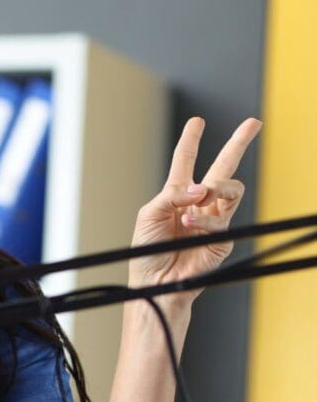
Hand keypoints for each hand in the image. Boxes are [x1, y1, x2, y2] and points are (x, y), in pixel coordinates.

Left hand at [129, 117, 261, 302]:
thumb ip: (172, 195)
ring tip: (200, 196)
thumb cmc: (148, 249)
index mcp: (177, 194)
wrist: (156, 280)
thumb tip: (200, 187)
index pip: (186, 160)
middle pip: (223, 166)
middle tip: (253, 123)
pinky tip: (189, 225)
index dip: (191, 140)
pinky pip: (221, 219)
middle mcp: (198, 203)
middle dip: (238, 143)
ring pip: (231, 188)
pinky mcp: (222, 237)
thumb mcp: (150, 214)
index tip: (197, 121)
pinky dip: (203, 220)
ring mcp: (213, 218)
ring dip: (217, 188)